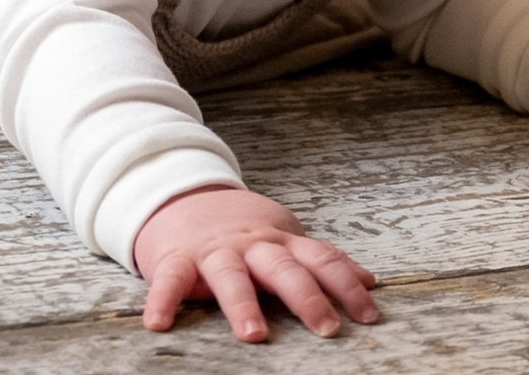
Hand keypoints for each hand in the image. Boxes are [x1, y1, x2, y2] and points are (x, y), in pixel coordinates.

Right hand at [131, 185, 380, 340]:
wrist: (178, 194)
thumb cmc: (239, 228)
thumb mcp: (283, 237)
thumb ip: (320, 259)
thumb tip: (368, 280)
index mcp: (279, 242)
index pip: (321, 260)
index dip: (346, 286)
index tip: (369, 315)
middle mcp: (250, 245)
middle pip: (282, 268)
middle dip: (305, 297)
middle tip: (326, 327)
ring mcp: (213, 251)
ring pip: (230, 275)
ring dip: (242, 303)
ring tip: (253, 334)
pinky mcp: (176, 258)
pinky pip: (170, 279)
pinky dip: (163, 300)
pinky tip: (159, 323)